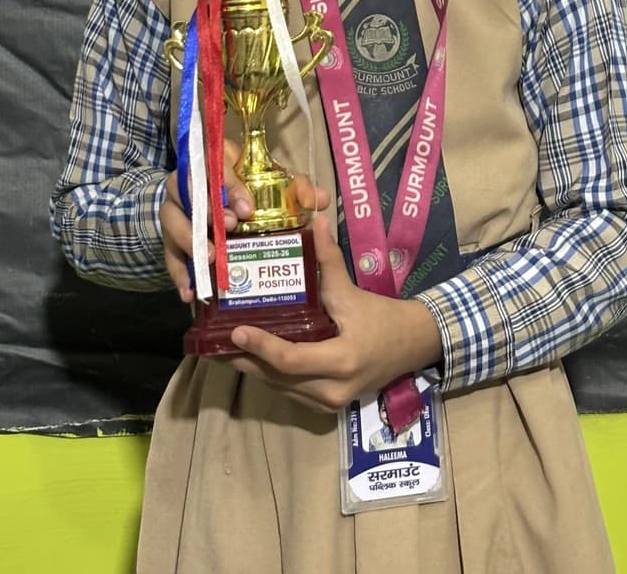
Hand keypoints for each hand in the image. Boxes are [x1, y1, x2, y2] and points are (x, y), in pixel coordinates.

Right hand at [159, 140, 327, 304]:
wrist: (219, 206)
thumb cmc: (250, 190)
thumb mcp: (275, 183)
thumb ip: (297, 188)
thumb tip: (319, 200)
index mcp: (216, 161)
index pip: (217, 164)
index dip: (230, 185)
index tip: (247, 208)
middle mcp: (188, 183)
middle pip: (187, 189)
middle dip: (209, 208)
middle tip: (230, 228)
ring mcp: (175, 211)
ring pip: (171, 220)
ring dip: (191, 239)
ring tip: (212, 258)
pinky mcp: (169, 240)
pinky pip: (167, 256)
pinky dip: (179, 274)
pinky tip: (190, 293)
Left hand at [224, 216, 442, 410]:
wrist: (413, 346)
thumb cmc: (383, 318)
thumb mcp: (353, 291)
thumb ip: (329, 261)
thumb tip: (313, 222)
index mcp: (339, 362)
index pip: (289, 360)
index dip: (260, 347)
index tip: (234, 331)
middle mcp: (331, 390)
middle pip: (277, 378)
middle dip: (244, 360)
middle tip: (213, 341)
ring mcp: (328, 403)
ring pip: (280, 388)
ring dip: (254, 368)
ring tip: (225, 347)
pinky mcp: (327, 404)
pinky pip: (291, 391)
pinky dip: (271, 374)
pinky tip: (254, 356)